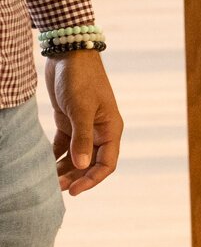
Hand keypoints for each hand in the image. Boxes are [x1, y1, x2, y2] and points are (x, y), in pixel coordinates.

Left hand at [45, 49, 119, 194]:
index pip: (107, 163)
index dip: (92, 180)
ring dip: (64, 170)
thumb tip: (82, 165)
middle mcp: (100, 131)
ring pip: (76, 157)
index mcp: (111, 129)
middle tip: (54, 188)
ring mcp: (84, 127)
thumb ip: (82, 138)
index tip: (74, 191)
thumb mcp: (81, 108)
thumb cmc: (80, 80)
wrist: (69, 55)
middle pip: (90, 164)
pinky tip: (43, 165)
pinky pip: (63, 146)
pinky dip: (55, 157)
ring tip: (47, 180)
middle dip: (75, 177)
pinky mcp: (69, 122)